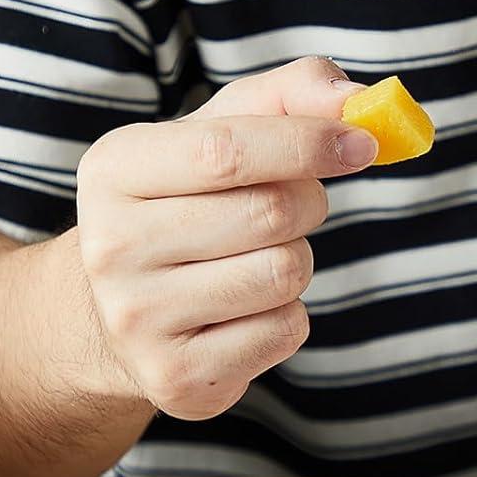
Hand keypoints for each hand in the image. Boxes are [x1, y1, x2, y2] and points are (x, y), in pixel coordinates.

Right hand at [73, 57, 376, 420]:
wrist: (116, 317)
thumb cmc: (184, 207)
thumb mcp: (215, 136)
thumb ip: (284, 98)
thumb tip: (358, 102)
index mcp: (113, 170)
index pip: (225, 151)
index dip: (306, 144)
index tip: (364, 143)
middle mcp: (112, 246)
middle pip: (267, 215)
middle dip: (308, 205)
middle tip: (298, 207)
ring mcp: (138, 320)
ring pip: (282, 276)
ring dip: (296, 264)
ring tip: (258, 263)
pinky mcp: (174, 378)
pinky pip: (281, 332)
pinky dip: (285, 318)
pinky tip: (244, 313)